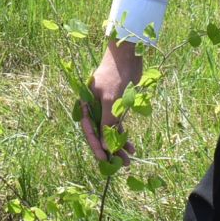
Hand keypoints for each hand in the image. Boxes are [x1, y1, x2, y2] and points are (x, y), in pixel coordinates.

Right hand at [78, 40, 142, 161]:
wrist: (127, 55)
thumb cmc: (115, 74)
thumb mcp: (110, 100)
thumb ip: (107, 122)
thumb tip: (105, 145)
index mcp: (87, 105)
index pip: (89, 131)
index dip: (96, 147)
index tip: (104, 160)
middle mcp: (94, 109)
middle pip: (100, 134)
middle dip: (109, 150)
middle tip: (119, 165)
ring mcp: (106, 108)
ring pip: (111, 132)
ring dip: (119, 145)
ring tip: (128, 160)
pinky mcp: (117, 107)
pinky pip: (119, 125)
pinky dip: (124, 135)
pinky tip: (132, 147)